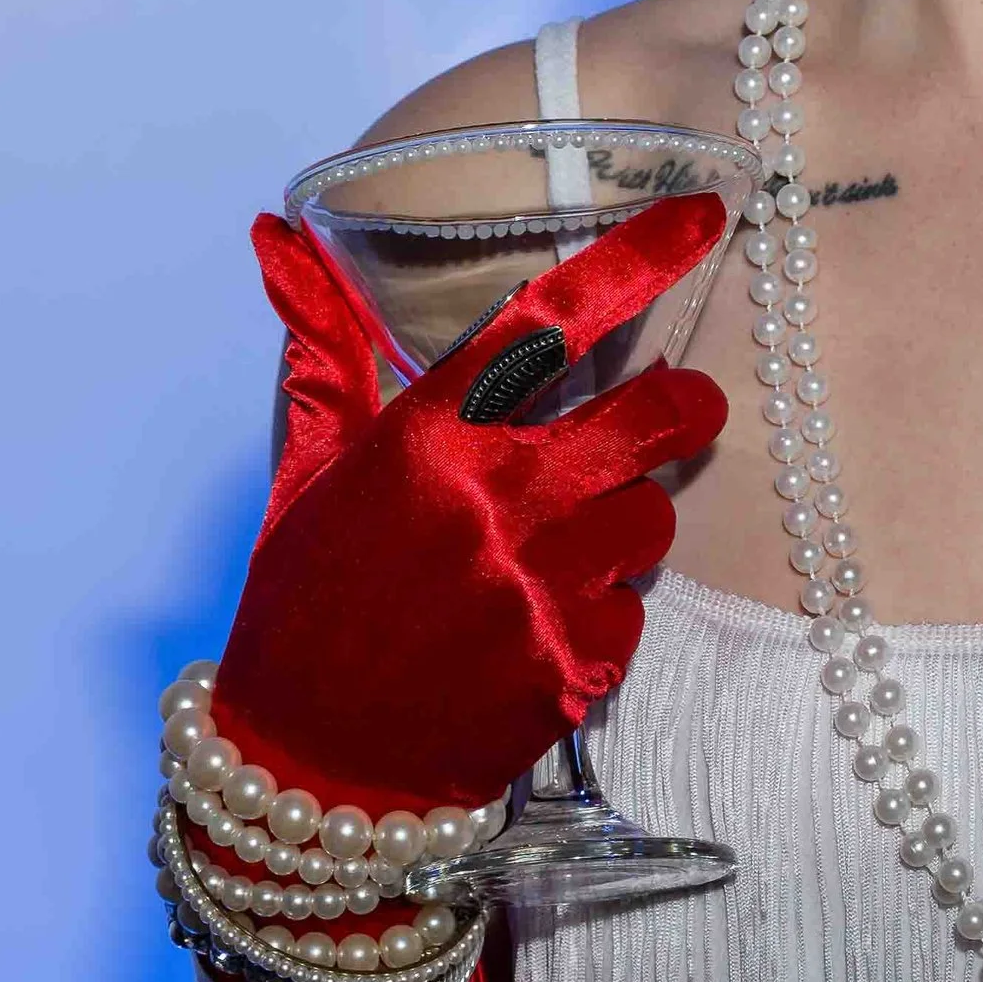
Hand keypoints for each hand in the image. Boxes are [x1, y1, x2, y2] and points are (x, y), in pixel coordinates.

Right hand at [204, 195, 728, 821]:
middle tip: (689, 407)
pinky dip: (606, 610)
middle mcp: (492, 501)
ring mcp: (537, 587)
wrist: (311, 766)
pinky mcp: (570, 666)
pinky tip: (547, 624)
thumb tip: (280, 236)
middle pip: (654, 415)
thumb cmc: (307, 602)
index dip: (639, 258)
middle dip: (690, 406)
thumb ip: (321, 347)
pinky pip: (635, 610)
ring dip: (632, 521)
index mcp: (426, 437)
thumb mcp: (310, 471)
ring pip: (653, 517)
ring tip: (573, 543)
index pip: (554, 319)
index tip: (701, 215)